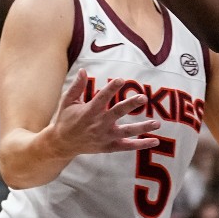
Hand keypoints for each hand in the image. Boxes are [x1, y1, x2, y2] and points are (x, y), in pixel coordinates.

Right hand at [46, 69, 161, 156]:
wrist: (62, 144)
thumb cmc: (66, 120)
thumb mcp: (67, 102)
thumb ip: (77, 87)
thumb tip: (83, 70)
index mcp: (89, 111)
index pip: (102, 98)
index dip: (111, 88)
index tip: (121, 79)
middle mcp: (99, 124)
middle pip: (117, 113)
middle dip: (130, 105)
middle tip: (144, 97)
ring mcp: (105, 137)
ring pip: (126, 132)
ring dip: (142, 127)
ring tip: (157, 123)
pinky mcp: (109, 147)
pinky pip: (127, 146)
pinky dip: (141, 144)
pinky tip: (155, 141)